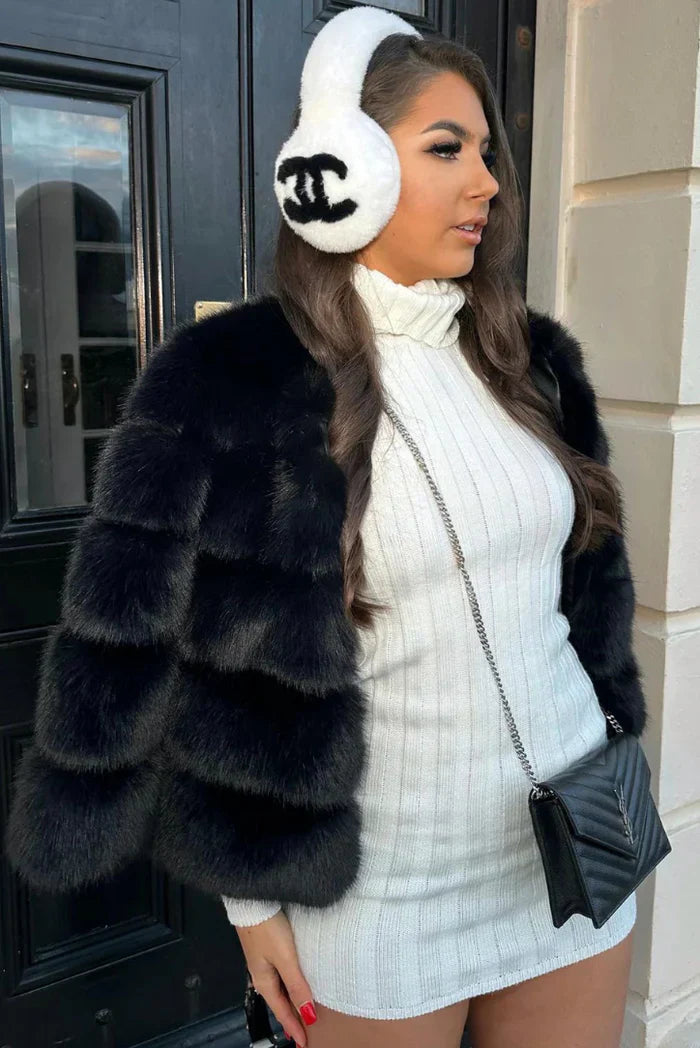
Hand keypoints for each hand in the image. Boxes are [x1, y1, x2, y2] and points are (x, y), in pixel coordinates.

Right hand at [236, 910, 316, 1046]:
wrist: (252, 900)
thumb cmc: (268, 928)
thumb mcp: (285, 958)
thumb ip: (297, 985)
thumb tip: (308, 1015)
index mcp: (264, 981)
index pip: (282, 1011)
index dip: (294, 1027)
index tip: (304, 1043)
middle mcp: (261, 974)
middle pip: (279, 1002)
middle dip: (290, 1018)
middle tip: (303, 1033)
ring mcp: (262, 962)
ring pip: (278, 990)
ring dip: (289, 1003)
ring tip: (299, 1013)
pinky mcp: (266, 948)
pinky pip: (278, 976)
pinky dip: (287, 987)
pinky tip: (292, 984)